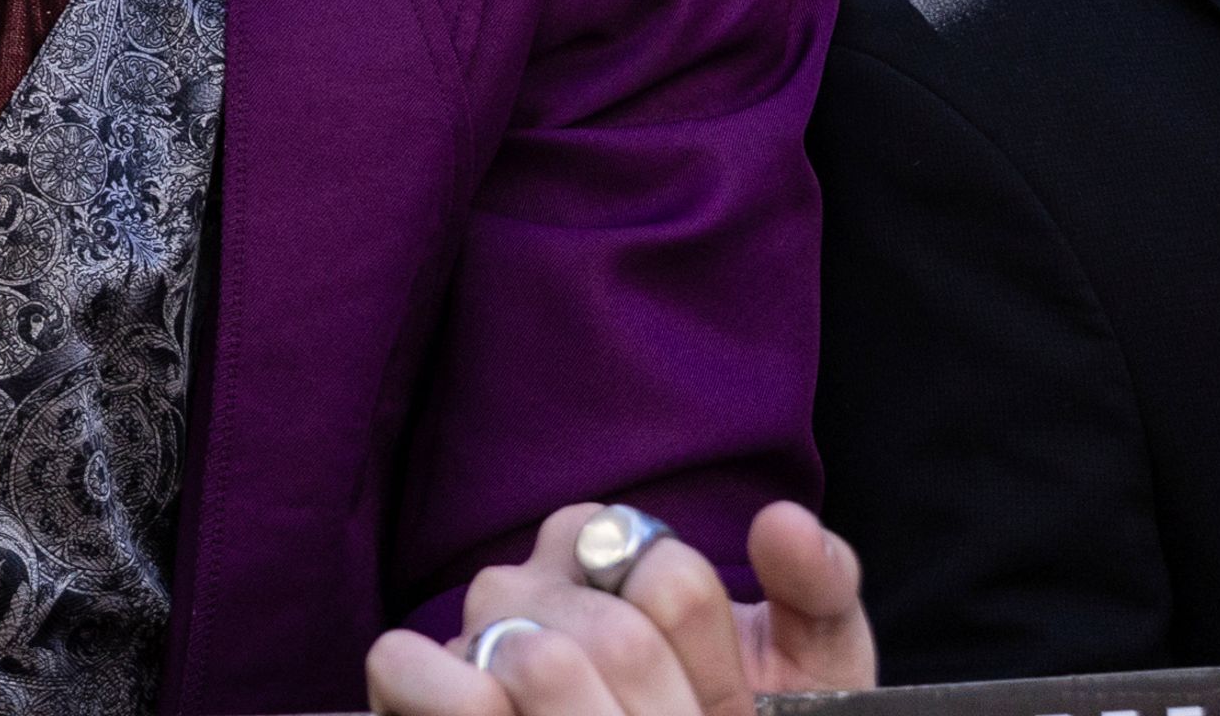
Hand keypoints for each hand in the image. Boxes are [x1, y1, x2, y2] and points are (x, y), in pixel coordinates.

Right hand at [364, 500, 872, 715]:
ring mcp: (470, 636)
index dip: (712, 668)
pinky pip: (404, 663)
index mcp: (612, 546)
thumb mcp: (805, 671)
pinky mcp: (413, 689)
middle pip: (610, 635)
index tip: (726, 709)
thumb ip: (815, 591)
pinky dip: (451, 698)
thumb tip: (781, 521)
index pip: (671, 581)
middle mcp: (532, 580)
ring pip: (528, 655)